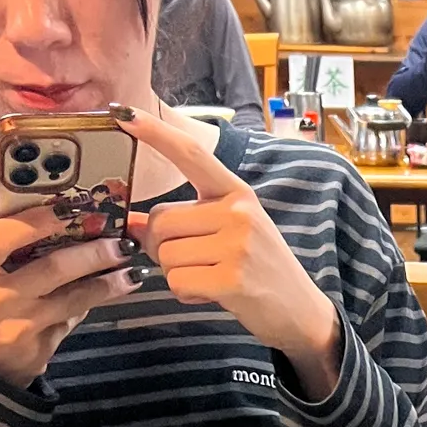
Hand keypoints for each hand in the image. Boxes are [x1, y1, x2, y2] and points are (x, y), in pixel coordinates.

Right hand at [0, 210, 139, 389]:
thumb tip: (40, 222)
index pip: (4, 237)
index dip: (37, 220)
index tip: (68, 208)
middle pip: (54, 269)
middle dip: (93, 254)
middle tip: (120, 244)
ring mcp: (21, 327)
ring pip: (73, 300)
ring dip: (107, 285)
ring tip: (131, 272)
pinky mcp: (38, 351)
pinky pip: (69, 321)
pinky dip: (85, 305)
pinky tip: (104, 293)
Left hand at [126, 111, 341, 398]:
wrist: (302, 311)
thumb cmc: (260, 270)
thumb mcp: (232, 232)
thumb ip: (186, 221)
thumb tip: (132, 223)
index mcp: (237, 193)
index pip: (192, 155)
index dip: (156, 134)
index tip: (124, 115)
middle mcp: (238, 212)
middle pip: (160, 219)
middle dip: (159, 245)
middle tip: (189, 261)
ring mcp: (237, 246)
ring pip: (165, 254)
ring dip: (174, 272)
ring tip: (207, 277)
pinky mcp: (231, 280)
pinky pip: (177, 281)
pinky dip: (185, 293)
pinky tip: (210, 294)